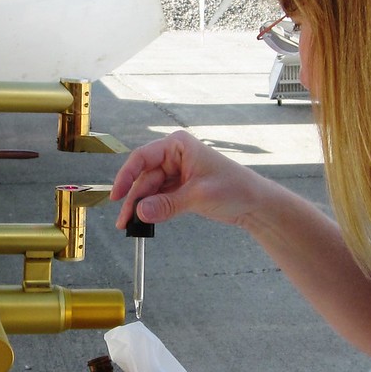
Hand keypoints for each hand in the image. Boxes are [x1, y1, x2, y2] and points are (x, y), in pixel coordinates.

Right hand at [111, 130, 269, 228]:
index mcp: (178, 145)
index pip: (142, 158)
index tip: (116, 196)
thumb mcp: (198, 196)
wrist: (255, 204)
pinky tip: (143, 221)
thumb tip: (140, 212)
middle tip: (124, 222)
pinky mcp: (179, 187)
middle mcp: (174, 156)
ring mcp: (176, 172)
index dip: (126, 176)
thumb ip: (167, 204)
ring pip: (149, 189)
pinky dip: (151, 209)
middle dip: (133, 199)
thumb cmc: (234, 189)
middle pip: (144, 177)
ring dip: (140, 207)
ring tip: (130, 226)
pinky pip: (158, 197)